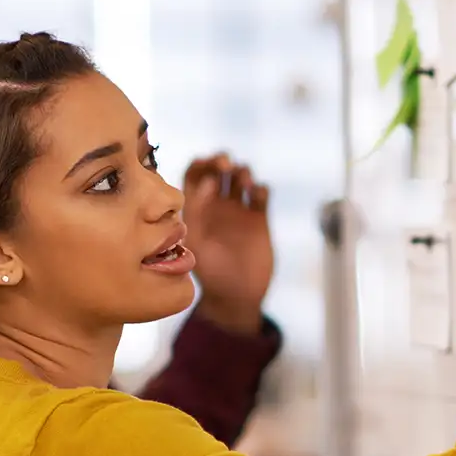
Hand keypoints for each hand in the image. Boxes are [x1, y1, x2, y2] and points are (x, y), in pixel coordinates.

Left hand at [182, 154, 273, 334]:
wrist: (234, 294)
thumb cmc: (209, 272)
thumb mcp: (195, 242)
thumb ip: (197, 211)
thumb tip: (206, 182)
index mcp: (195, 207)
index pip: (194, 174)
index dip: (200, 164)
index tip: (205, 164)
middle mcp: (216, 204)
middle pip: (218, 169)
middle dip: (221, 161)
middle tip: (224, 165)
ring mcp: (238, 209)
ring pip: (241, 177)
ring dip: (242, 171)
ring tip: (242, 182)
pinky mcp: (258, 218)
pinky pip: (261, 194)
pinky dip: (260, 188)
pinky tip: (256, 195)